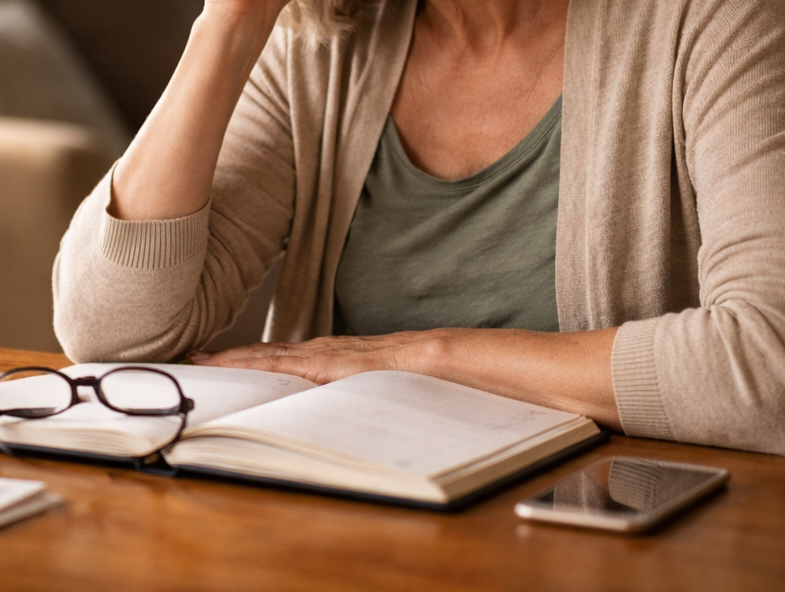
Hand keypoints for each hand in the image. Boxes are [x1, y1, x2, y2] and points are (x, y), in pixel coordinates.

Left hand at [193, 326, 622, 427]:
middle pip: (312, 355)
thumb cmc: (530, 400)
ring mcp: (413, 353)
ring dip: (274, 361)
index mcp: (402, 366)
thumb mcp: (457, 410)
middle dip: (256, 360)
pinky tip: (295, 368)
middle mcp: (399, 353)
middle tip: (203, 360)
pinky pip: (369, 363)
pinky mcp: (433, 358)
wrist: (581, 377)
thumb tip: (378, 431)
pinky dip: (326, 364)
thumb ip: (416, 411)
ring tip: (225, 365)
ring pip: (328, 355)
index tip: (231, 366)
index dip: (275, 363)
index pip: (324, 362)